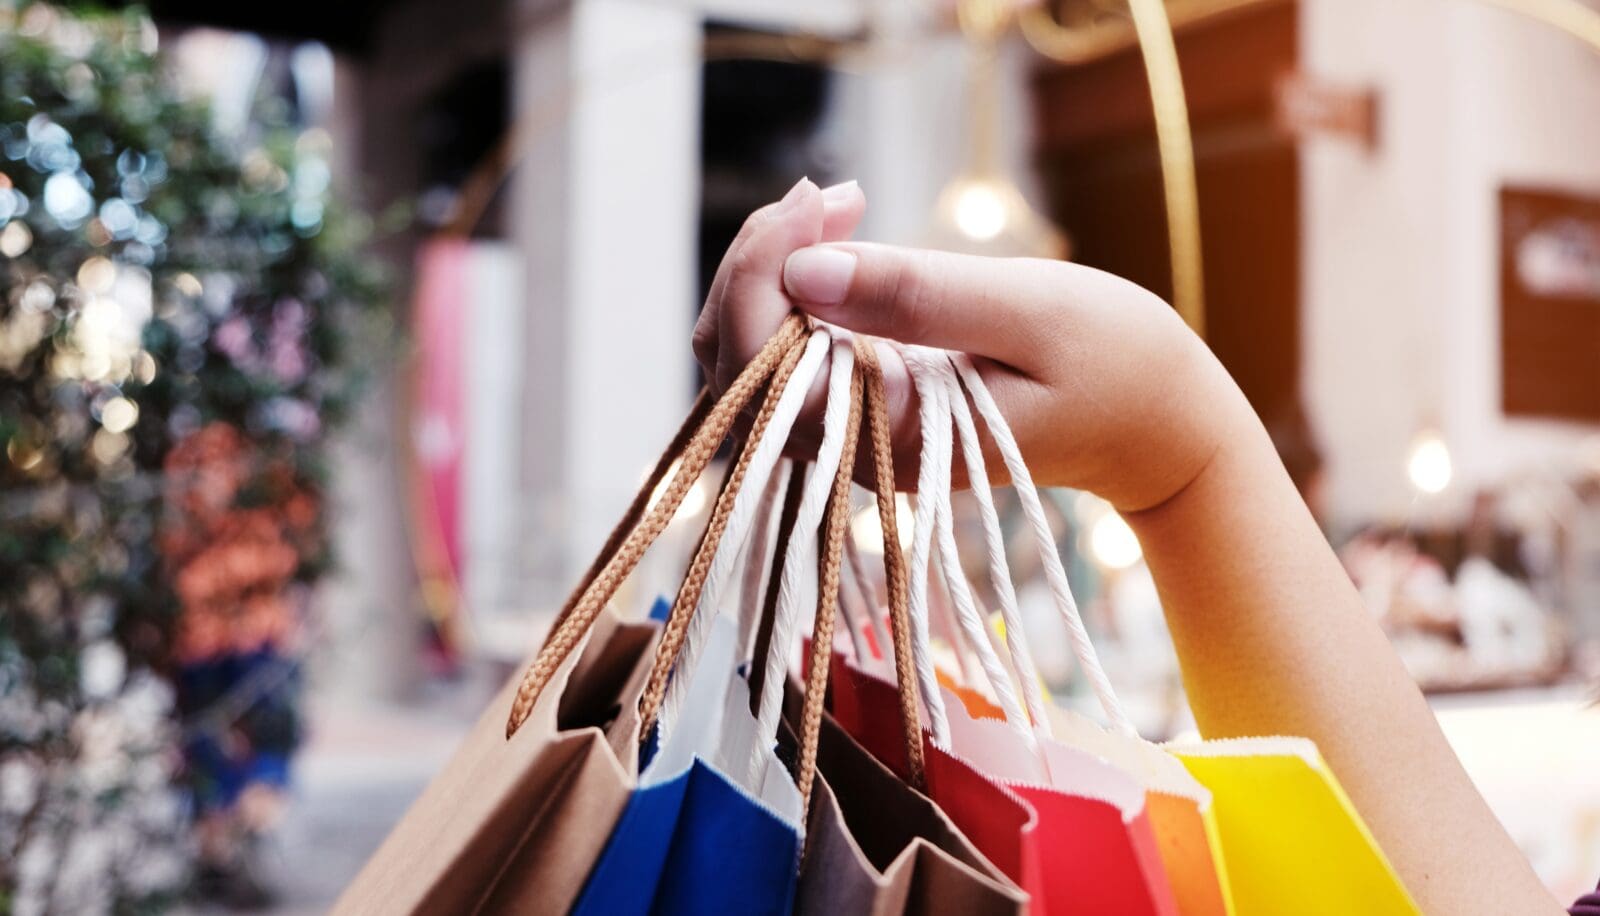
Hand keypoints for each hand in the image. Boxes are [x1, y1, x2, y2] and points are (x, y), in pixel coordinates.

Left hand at [696, 178, 1251, 510]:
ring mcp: (854, 434)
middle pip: (734, 360)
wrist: (1158, 426)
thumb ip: (916, 296)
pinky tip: (839, 235)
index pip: (762, 368)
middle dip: (760, 260)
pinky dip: (795, 284)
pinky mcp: (864, 407)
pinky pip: (787, 352)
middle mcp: (854, 449)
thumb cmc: (1115, 367)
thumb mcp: (1027, 313)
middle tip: (829, 194)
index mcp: (890, 440)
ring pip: (749, 357)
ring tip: (834, 204)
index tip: (819, 201)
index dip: (763, 273)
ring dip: (771, 269)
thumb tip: (804, 270)